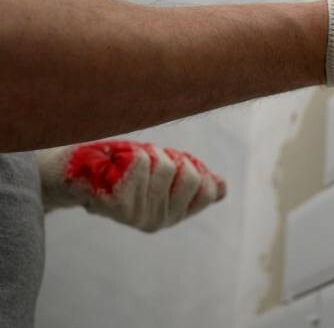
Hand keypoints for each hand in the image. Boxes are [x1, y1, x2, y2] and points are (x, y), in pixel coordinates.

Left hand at [37, 140, 225, 231]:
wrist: (71, 175)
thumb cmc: (120, 169)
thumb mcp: (159, 175)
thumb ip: (188, 180)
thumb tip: (222, 187)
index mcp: (174, 215)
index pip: (211, 192)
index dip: (198, 169)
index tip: (177, 163)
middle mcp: (159, 221)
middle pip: (190, 175)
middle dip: (172, 157)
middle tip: (150, 159)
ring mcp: (139, 215)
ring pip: (166, 166)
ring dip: (149, 152)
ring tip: (128, 162)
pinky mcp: (119, 206)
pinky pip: (142, 164)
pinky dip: (132, 154)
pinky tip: (116, 164)